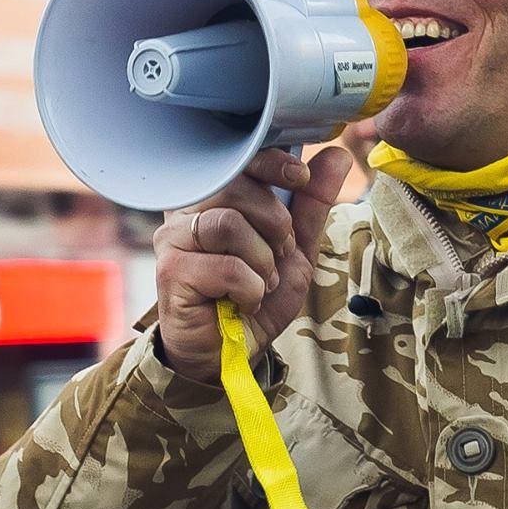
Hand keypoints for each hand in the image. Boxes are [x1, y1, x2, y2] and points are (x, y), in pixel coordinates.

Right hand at [152, 148, 354, 384]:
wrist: (232, 353)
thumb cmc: (255, 294)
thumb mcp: (295, 247)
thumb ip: (312, 203)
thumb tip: (335, 155)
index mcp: (214, 196)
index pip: (236, 157)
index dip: (272, 161)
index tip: (300, 178)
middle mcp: (186, 211)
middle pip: (234, 186)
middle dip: (275, 222)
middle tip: (280, 253)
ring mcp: (173, 240)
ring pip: (229, 224)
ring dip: (262, 259)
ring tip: (263, 280)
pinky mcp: (171, 272)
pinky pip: (226, 266)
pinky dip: (251, 288)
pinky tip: (244, 301)